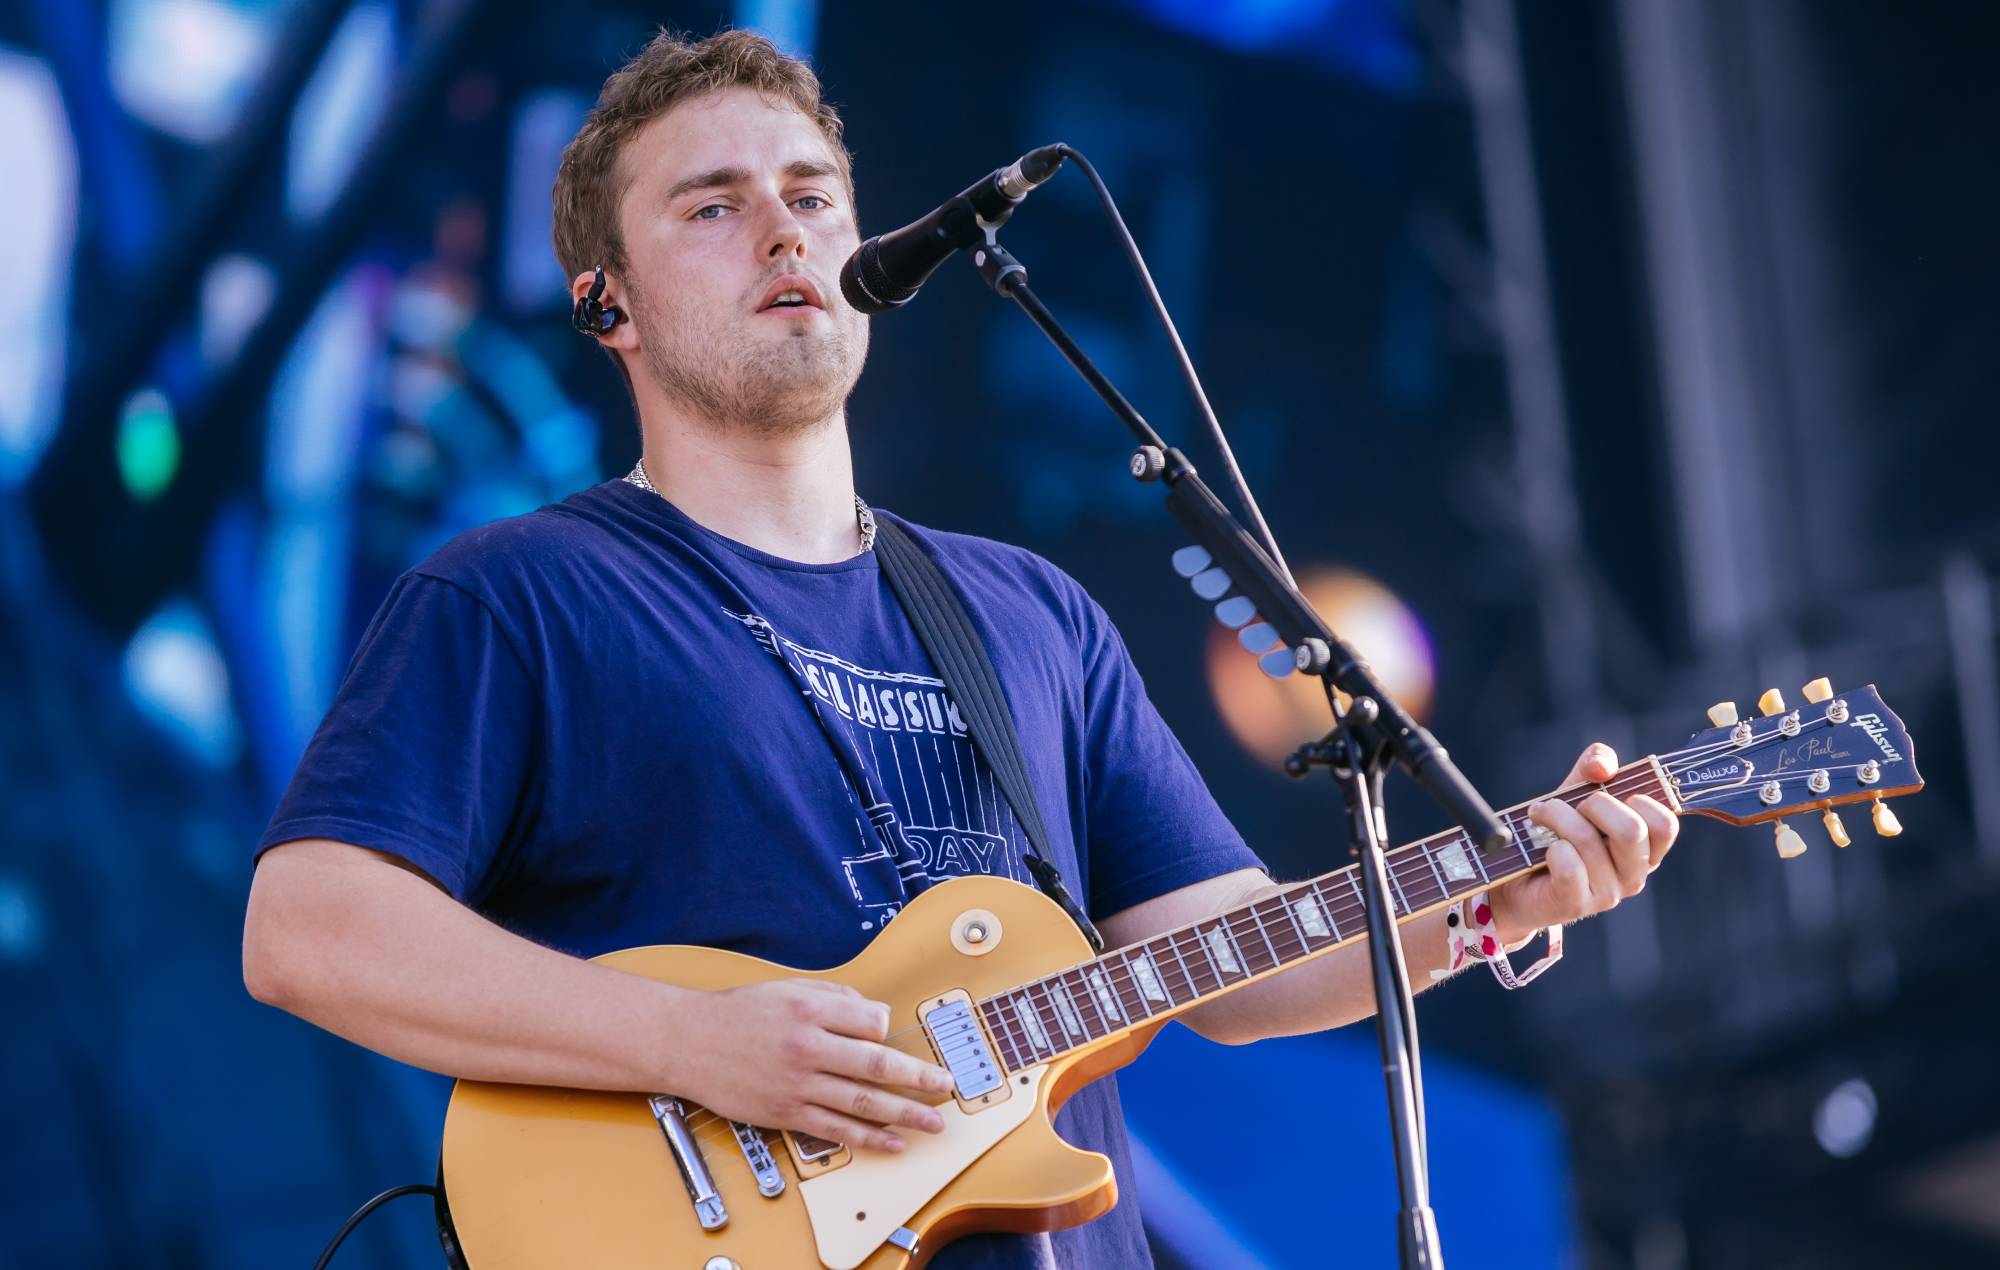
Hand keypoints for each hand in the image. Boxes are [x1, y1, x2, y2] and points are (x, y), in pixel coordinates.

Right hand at [660, 978, 954, 1152]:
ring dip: (905, 1113)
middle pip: (878, 1064)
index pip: (872, 1022)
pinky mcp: (786, 1112)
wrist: (687, 1041)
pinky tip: (893, 1142)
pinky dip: (869, 1138)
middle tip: (946, 1086)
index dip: (889, 1030)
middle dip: (919, 1077)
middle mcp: (808, 1046)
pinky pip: (836, 1129)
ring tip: (933, 1121)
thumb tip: (875, 1015)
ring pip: (863, 1102)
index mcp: (811, 1009)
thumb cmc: (738, 1013)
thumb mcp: (788, 989)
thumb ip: (835, 997)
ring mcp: (798, 1083)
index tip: (894, 1036)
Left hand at [1487, 743, 1677, 946]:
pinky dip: (1550, 847)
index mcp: (1646, 847)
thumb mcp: (1578, 792)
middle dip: (1594, 804)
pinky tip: (1543, 849)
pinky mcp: (1577, 904)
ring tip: (1540, 816)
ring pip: (1588, 841)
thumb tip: (1602, 767)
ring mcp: (1608, 893)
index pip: (1665, 823)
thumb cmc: (1556, 832)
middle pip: (1632, 829)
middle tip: (1572, 805)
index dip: (1637, 798)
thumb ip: (1596, 767)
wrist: (1515, 879)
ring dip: (1556, 817)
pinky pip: (1569, 866)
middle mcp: (1634, 874)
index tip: (1607, 793)